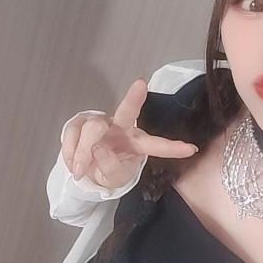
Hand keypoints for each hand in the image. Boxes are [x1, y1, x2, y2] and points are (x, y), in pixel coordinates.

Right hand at [61, 78, 198, 188]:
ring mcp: (100, 122)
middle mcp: (121, 127)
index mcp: (137, 142)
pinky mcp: (79, 121)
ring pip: (92, 129)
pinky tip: (73, 164)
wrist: (83, 170)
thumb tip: (98, 147)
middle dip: (134, 98)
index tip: (191, 149)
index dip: (172, 148)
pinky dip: (70, 152)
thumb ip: (110, 168)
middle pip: (128, 111)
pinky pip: (72, 133)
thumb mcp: (113, 179)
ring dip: (83, 152)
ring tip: (80, 170)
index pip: (156, 145)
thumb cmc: (107, 169)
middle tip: (141, 84)